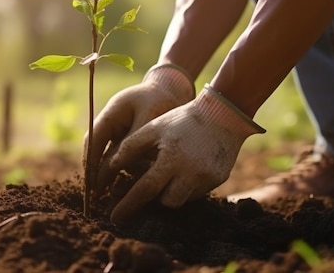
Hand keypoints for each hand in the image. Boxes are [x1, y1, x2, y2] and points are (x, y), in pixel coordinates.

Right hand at [86, 64, 194, 194]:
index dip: (90, 162)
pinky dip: (122, 169)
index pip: (93, 140)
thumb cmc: (161, 98)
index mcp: (111, 114)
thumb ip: (133, 140)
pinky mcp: (129, 138)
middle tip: (95, 194)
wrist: (173, 88)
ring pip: (109, 155)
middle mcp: (111, 123)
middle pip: (96, 150)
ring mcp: (119, 130)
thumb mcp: (149, 116)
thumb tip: (118, 165)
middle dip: (96, 171)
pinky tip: (125, 184)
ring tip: (106, 192)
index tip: (91, 182)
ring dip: (108, 172)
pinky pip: (122, 156)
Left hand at [108, 84, 264, 223]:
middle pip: (167, 202)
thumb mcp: (153, 127)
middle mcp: (191, 172)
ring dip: (171, 193)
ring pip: (182, 200)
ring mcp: (207, 178)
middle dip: (154, 199)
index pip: (145, 189)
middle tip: (144, 193)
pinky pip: (197, 193)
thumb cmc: (181, 120)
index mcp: (171, 158)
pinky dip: (187, 186)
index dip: (128, 205)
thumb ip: (130, 147)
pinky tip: (186, 170)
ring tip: (168, 175)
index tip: (114, 218)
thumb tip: (111, 167)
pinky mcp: (219, 179)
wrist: (222, 114)